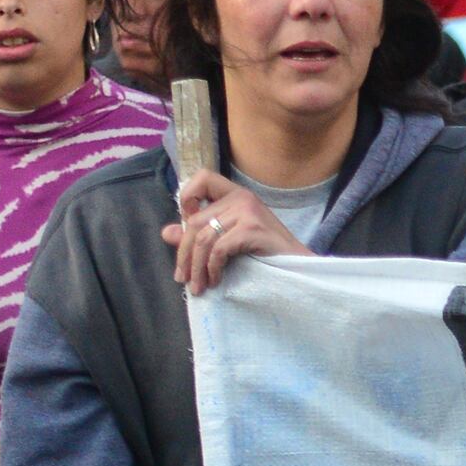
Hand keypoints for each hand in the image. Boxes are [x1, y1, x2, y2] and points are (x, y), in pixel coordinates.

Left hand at [167, 169, 297, 295]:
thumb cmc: (267, 252)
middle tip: (182, 278)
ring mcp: (247, 211)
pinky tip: (215, 280)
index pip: (202, 178)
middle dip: (185, 254)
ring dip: (196, 267)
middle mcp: (241, 197)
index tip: (186, 223)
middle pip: (196, 221)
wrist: (299, 266)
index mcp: (236, 194)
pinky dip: (212, 268)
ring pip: (204, 238)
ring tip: (197, 286)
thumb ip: (199, 234)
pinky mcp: (252, 229)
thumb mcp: (230, 239)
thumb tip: (167, 233)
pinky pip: (218, 249)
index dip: (187, 196)